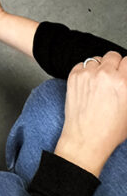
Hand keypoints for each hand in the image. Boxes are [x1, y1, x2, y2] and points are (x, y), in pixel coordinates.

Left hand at [55, 52, 126, 176]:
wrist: (85, 139)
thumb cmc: (109, 131)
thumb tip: (124, 80)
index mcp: (123, 83)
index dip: (126, 68)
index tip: (124, 72)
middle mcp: (105, 75)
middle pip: (112, 56)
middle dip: (114, 65)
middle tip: (113, 77)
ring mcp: (88, 74)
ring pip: (97, 59)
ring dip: (99, 68)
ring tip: (99, 83)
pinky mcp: (74, 75)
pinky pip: (82, 65)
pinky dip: (85, 72)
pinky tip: (88, 86)